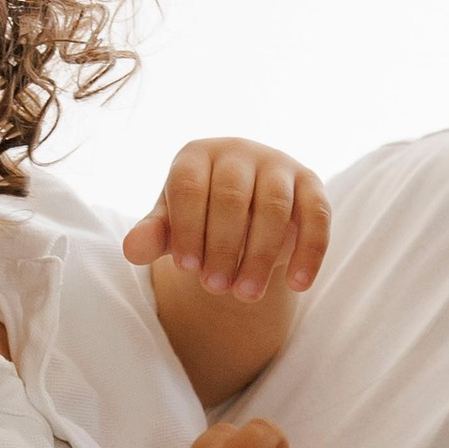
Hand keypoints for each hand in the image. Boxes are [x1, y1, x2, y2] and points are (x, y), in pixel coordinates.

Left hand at [123, 140, 329, 302]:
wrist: (244, 214)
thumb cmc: (199, 220)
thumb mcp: (172, 228)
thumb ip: (154, 236)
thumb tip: (132, 250)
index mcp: (197, 155)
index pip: (189, 185)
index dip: (186, 227)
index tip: (185, 269)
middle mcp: (238, 151)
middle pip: (232, 196)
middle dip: (222, 247)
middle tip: (214, 289)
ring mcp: (278, 164)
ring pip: (274, 206)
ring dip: (260, 254)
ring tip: (246, 295)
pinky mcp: (311, 183)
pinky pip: (316, 215)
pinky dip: (309, 251)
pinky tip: (297, 286)